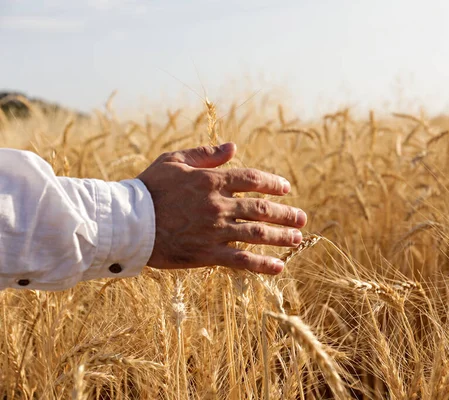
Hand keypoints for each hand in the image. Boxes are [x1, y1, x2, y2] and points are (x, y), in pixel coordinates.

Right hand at [137, 143, 306, 273]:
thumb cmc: (149, 188)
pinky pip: (240, 260)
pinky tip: (278, 267)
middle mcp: (219, 205)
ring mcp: (215, 231)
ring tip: (297, 238)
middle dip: (285, 214)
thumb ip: (205, 155)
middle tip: (301, 218)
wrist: (128, 223)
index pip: (252, 180)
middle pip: (261, 209)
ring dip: (280, 237)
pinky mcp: (208, 254)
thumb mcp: (174, 160)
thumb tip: (233, 147)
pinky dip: (261, 264)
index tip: (286, 188)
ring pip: (257, 234)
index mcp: (212, 181)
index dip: (273, 183)